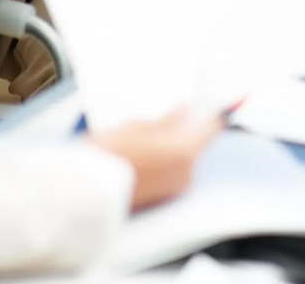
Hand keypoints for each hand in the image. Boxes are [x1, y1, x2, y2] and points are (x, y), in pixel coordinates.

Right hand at [90, 109, 222, 210]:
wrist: (82, 192)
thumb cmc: (107, 155)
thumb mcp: (136, 127)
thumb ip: (166, 120)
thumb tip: (184, 112)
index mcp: (185, 151)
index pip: (212, 127)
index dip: (216, 113)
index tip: (223, 103)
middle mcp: (186, 174)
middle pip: (194, 145)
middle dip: (183, 133)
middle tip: (160, 122)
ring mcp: (174, 190)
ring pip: (180, 161)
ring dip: (168, 150)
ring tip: (139, 142)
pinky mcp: (160, 201)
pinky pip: (168, 175)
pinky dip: (160, 165)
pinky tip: (138, 158)